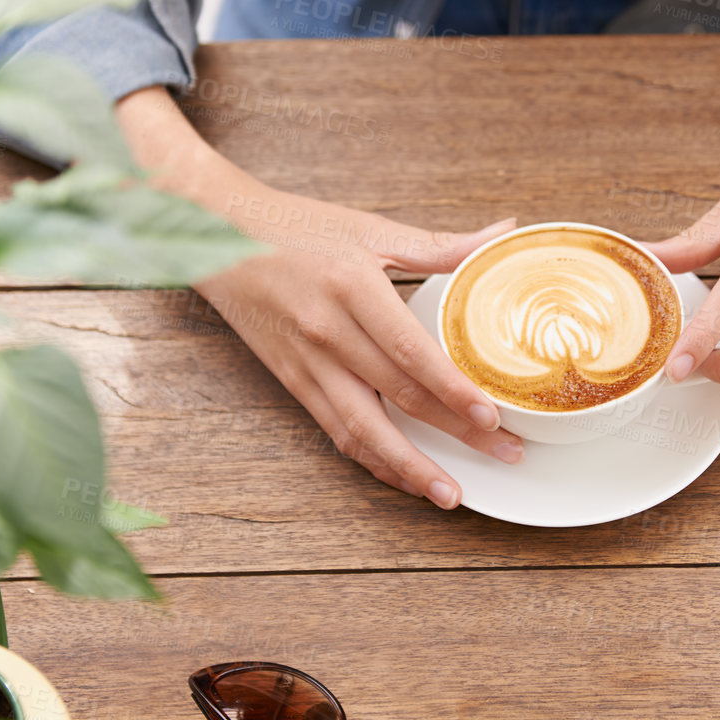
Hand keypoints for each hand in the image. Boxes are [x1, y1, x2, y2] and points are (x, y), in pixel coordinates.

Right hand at [113, 86, 526, 508]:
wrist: (216, 235)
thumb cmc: (296, 226)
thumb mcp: (370, 228)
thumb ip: (439, 244)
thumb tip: (502, 235)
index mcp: (353, 287)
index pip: (412, 352)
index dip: (453, 389)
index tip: (491, 415)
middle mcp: (328, 332)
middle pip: (399, 396)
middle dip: (456, 432)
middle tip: (504, 453)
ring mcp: (307, 363)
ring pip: (364, 429)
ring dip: (410, 467)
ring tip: (450, 493)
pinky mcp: (291, 381)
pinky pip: (336, 430)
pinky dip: (372, 459)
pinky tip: (403, 475)